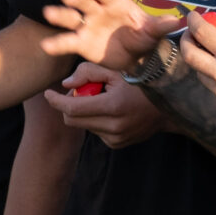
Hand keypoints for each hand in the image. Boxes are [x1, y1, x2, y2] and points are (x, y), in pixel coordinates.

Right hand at [37, 0, 172, 72]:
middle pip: (85, 1)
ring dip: (60, 15)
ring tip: (49, 13)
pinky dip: (57, 44)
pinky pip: (67, 42)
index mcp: (116, 3)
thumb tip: (177, 20)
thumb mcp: (154, 32)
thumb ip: (161, 26)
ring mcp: (87, 26)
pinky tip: (46, 46)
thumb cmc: (145, 38)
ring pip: (72, 18)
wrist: (137, 57)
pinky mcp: (81, 43)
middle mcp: (98, 11)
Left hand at [42, 66, 165, 147]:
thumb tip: (66, 84)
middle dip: (69, 105)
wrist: (168, 107)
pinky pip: (95, 131)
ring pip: (83, 126)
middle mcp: (113, 126)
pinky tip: (112, 111)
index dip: (55, 101)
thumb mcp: (117, 69)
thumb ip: (88, 72)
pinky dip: (96, 120)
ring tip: (103, 99)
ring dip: (84, 112)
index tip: (47, 93)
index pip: (72, 108)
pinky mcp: (117, 144)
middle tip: (80, 91)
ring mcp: (116, 138)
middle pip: (72, 120)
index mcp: (112, 106)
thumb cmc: (142, 82)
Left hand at [175, 12, 215, 125]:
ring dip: (199, 59)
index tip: (193, 16)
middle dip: (186, 40)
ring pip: (199, 72)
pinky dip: (212, 74)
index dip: (194, 21)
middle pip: (189, 55)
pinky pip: (211, 85)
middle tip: (191, 33)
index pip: (201, 32)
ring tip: (211, 51)